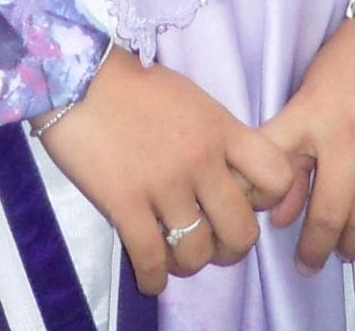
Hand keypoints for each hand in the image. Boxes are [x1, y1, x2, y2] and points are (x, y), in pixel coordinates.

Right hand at [37, 47, 293, 295]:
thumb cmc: (134, 84)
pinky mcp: (126, 203)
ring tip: (178, 258)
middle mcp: (201, 160)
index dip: (266, 200)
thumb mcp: (192, 99)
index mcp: (221, 130)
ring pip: (198, 251)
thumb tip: (228, 174)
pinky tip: (152, 278)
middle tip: (215, 245)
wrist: (79, 75)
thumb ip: (217, 135)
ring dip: (190, 264)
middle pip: (242, 230)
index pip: (276, 177)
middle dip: (231, 248)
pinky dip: (154, 278)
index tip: (245, 202)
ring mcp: (164, 184)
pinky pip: (151, 259)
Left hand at [259, 0, 354, 272]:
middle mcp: (349, 134)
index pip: (280, 175)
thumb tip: (277, 214)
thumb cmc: (347, 61)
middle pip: (330, 211)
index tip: (273, 237)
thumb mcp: (305, 96)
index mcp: (312, 116)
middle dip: (317, 247)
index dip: (273, 214)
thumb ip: (289, 153)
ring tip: (345, 254)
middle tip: (311, 262)